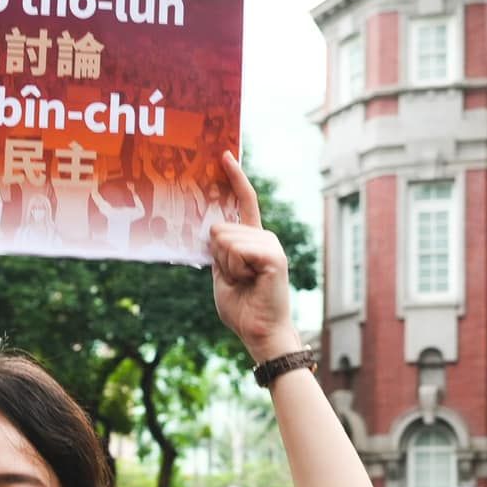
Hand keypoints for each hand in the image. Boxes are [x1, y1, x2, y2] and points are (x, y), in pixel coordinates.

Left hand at [208, 152, 297, 361]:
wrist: (259, 331)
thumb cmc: (242, 307)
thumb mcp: (222, 272)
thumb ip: (218, 250)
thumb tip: (213, 228)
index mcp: (252, 238)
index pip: (244, 201)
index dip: (235, 178)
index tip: (225, 155)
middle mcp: (264, 236)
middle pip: (219, 228)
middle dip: (217, 257)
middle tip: (236, 278)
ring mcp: (270, 244)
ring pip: (224, 239)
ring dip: (226, 266)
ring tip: (244, 282)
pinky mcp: (273, 256)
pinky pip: (236, 250)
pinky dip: (235, 270)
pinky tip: (251, 281)